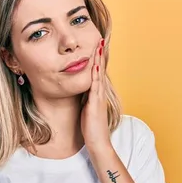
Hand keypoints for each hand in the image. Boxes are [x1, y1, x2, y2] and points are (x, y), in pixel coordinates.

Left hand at [81, 38, 110, 152]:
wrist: (98, 142)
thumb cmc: (91, 128)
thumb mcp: (86, 109)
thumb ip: (85, 99)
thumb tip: (81, 91)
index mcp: (97, 94)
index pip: (98, 73)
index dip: (97, 59)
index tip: (96, 46)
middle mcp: (100, 93)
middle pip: (101, 69)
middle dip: (100, 55)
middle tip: (101, 39)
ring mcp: (99, 97)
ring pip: (99, 74)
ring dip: (99, 59)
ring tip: (99, 45)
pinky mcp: (96, 103)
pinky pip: (95, 85)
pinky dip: (95, 74)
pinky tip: (94, 64)